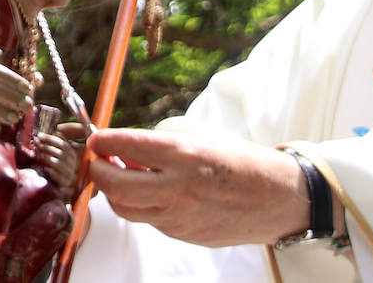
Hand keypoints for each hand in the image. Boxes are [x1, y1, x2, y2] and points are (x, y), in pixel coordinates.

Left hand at [36, 132, 78, 197]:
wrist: (63, 190)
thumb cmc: (59, 169)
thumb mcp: (61, 155)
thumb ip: (60, 143)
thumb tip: (56, 131)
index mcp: (73, 155)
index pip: (64, 144)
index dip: (51, 139)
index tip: (40, 136)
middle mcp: (74, 165)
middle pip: (61, 153)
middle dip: (47, 146)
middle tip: (36, 142)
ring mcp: (71, 175)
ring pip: (59, 163)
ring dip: (46, 157)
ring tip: (37, 153)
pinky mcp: (66, 185)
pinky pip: (59, 177)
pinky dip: (51, 171)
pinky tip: (44, 168)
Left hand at [85, 128, 308, 246]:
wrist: (277, 198)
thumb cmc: (240, 161)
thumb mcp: (201, 137)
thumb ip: (161, 144)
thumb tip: (125, 150)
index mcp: (185, 155)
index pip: (128, 147)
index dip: (104, 141)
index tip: (96, 137)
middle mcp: (178, 188)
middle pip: (116, 186)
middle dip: (98, 171)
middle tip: (98, 159)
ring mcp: (179, 217)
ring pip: (126, 209)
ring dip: (113, 191)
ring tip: (119, 174)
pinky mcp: (182, 235)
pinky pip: (148, 220)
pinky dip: (140, 204)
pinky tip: (148, 190)